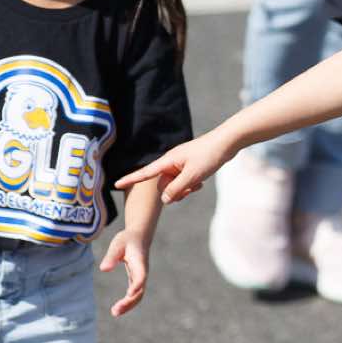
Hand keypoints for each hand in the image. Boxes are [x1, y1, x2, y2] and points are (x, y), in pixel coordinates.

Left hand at [99, 230, 151, 316]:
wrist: (139, 236)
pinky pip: (135, 295)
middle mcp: (143, 272)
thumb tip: (103, 269)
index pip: (141, 276)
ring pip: (138, 296)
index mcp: (140, 262)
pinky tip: (117, 309)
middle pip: (140, 291)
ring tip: (114, 312)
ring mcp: (141, 277)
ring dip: (128, 306)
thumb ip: (111, 256)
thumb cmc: (127, 239)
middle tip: (115, 310)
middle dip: (129, 302)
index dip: (137, 285)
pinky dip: (127, 303)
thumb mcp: (117, 244)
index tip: (129, 294)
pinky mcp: (136, 280)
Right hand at [114, 130, 237, 204]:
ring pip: (174, 185)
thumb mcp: (192, 176)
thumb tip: (164, 200)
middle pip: (163, 185)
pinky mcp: (188, 166)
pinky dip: (190, 185)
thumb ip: (176, 189)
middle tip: (191, 189)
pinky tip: (201, 182)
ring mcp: (179, 165)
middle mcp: (170, 163)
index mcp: (167, 162)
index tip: (115, 184)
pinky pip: (183, 181)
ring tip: (197, 184)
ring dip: (184, 190)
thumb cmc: (209, 156)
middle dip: (174, 192)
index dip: (130, 179)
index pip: (144, 173)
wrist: (226, 143)